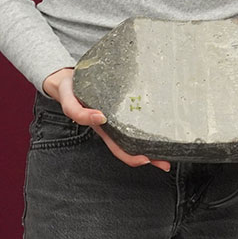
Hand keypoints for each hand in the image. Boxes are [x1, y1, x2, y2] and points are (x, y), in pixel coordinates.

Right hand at [42, 67, 170, 171]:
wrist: (67, 77)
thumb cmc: (69, 91)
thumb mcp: (70, 104)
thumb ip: (80, 114)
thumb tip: (101, 118)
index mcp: (103, 128)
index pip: (119, 148)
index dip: (132, 157)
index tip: (147, 160)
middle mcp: (114, 124)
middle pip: (134, 144)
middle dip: (150, 155)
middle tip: (167, 160)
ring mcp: (121, 113)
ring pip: (139, 131)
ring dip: (154, 139)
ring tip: (171, 142)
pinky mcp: (125, 99)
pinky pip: (139, 112)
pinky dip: (151, 118)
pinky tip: (162, 116)